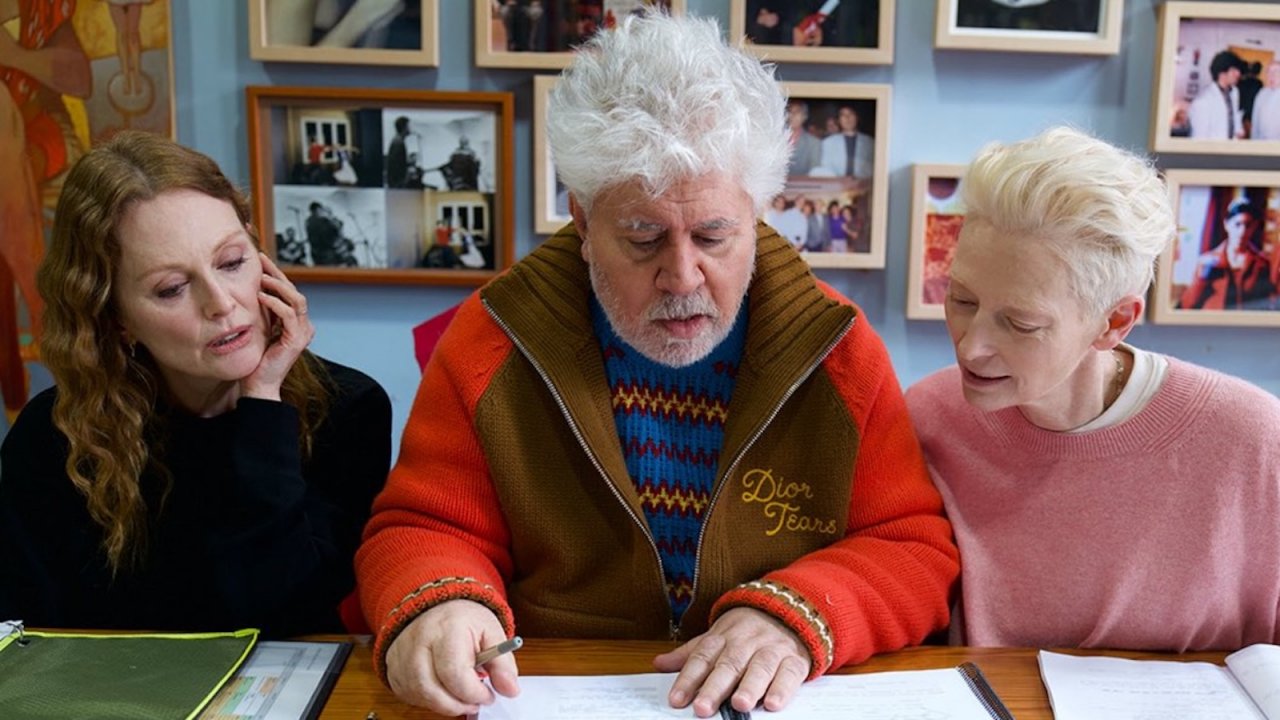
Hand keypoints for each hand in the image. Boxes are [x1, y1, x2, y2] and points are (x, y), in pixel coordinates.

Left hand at [241, 253, 313, 400]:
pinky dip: (276, 303)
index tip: (261, 261)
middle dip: (278, 274)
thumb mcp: (259, 328)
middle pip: (295, 291)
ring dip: (279, 286)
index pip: (289, 292)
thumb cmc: (255, 359)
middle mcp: (303, 326)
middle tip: (261, 260)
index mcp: (296, 323)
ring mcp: (302, 333)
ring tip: (261, 278)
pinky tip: (260, 296)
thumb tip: (253, 289)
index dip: (276, 275)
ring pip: (297, 300)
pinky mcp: (295, 340)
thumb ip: (262, 312)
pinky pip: (289, 315)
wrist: (257, 384)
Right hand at [385, 599, 519, 715]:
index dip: (474, 692)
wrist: (435, 605)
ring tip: (460, 696)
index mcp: (447, 629)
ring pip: (418, 695)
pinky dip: (427, 700)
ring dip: (443, 704)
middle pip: (432, 689)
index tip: (488, 695)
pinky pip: (408, 694)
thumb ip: (502, 662)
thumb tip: (510, 689)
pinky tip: (442, 690)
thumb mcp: (491, 632)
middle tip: (475, 702)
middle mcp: (419, 642)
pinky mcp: (393, 666)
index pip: (455, 673)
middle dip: (458, 704)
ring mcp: (402, 655)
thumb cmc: (463, 619)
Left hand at [654, 607, 810, 717]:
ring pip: (760, 667)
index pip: (702, 658)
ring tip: (740, 704)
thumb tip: (658, 664)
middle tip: (703, 708)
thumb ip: (690, 653)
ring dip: (750, 686)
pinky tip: (773, 703)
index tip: (676, 700)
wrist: (788, 609)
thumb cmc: (746, 630)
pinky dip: (782, 688)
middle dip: (715, 686)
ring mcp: (771, 649)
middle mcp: (746, 643)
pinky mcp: (794, 660)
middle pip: (729, 664)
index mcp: (723, 637)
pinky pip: (789, 674)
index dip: (688, 679)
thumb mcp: (716, 636)